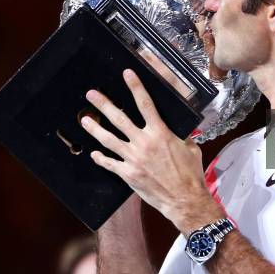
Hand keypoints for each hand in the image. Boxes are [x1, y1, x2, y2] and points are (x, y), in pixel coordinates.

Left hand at [81, 69, 223, 233]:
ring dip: (95, 128)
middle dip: (104, 104)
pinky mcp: (128, 174)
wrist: (184, 199)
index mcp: (160, 133)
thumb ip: (180, 136)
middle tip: (92, 94)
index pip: (145, 104)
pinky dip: (101, 158)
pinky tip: (94, 153)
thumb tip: (179, 130)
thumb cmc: (190, 174)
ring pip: (109, 139)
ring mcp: (133, 158)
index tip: (127, 74)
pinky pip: (110, 163)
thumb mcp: (190, 148)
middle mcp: (144, 143)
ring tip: (84, 120)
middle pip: (119, 119)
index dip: (135, 87)